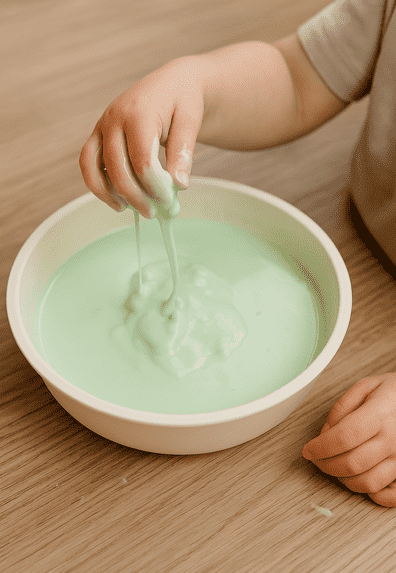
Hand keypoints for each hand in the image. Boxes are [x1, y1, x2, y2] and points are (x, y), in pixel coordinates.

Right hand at [79, 57, 204, 216]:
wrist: (172, 83)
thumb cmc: (183, 102)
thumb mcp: (191, 122)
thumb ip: (184, 152)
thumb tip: (179, 184)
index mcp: (138, 113)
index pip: (142, 160)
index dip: (154, 186)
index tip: (169, 202)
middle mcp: (114, 118)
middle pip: (117, 167)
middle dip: (135, 195)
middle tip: (153, 213)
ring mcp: (102, 126)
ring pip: (93, 166)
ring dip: (109, 193)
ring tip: (129, 209)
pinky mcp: (98, 135)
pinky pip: (89, 164)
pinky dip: (98, 184)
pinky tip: (118, 200)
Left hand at [302, 373, 395, 506]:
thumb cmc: (395, 393)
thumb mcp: (367, 386)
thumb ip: (342, 408)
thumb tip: (324, 433)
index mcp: (380, 414)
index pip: (343, 437)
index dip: (320, 447)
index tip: (308, 450)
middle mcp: (393, 439)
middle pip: (351, 463)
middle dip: (326, 465)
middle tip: (317, 459)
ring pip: (367, 483)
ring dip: (344, 479)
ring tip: (336, 467)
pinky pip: (389, 496)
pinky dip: (371, 494)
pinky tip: (361, 479)